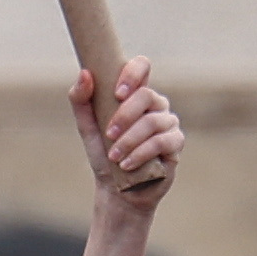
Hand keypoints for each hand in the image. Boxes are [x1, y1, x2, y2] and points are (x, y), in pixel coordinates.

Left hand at [75, 53, 181, 213]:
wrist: (117, 189)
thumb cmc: (103, 154)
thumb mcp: (87, 126)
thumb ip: (81, 99)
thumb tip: (85, 73)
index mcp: (135, 93)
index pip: (142, 66)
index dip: (132, 74)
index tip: (117, 93)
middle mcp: (155, 104)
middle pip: (147, 95)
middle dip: (125, 116)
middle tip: (109, 134)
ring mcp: (168, 122)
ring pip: (153, 121)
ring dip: (129, 140)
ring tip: (114, 157)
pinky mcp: (175, 143)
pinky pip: (162, 142)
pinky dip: (141, 153)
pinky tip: (127, 164)